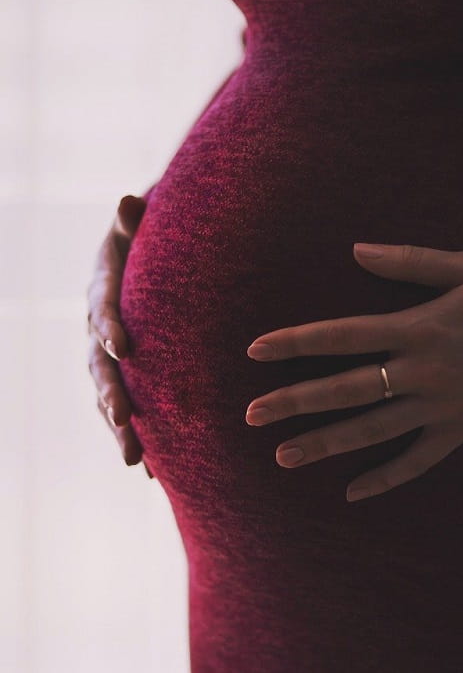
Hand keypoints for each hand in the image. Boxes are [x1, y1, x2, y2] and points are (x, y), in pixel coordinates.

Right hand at [86, 193, 153, 477]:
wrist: (151, 262)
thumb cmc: (150, 241)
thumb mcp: (141, 227)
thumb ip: (135, 221)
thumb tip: (129, 200)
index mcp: (103, 292)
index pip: (102, 310)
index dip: (108, 326)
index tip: (122, 345)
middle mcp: (99, 330)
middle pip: (100, 366)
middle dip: (112, 394)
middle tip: (125, 419)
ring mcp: (109, 358)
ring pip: (110, 397)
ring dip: (121, 429)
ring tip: (136, 460)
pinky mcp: (127, 377)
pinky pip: (130, 411)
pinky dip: (140, 438)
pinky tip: (154, 473)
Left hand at [245, 243, 462, 501]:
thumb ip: (409, 262)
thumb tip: (355, 251)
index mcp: (420, 327)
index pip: (342, 335)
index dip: (296, 342)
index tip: (255, 351)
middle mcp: (424, 371)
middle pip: (346, 390)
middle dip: (294, 402)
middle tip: (250, 416)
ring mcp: (443, 406)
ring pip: (373, 431)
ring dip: (327, 444)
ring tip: (284, 457)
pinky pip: (419, 461)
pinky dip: (387, 478)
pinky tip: (354, 493)